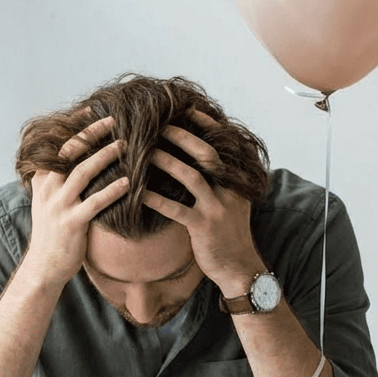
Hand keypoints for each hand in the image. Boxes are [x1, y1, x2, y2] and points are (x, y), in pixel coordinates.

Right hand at [26, 114, 128, 287]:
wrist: (43, 267)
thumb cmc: (53, 234)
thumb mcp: (48, 203)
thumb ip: (58, 182)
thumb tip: (78, 161)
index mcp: (42, 181)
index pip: (57, 145)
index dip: (75, 126)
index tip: (92, 111)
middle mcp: (48, 189)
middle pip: (70, 152)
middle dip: (92, 133)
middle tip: (114, 120)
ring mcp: (59, 206)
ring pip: (83, 172)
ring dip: (106, 156)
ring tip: (126, 145)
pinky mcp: (72, 223)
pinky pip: (95, 202)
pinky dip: (113, 190)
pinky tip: (129, 183)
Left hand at [142, 110, 264, 296]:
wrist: (239, 267)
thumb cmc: (228, 233)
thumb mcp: (231, 202)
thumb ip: (220, 181)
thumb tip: (199, 157)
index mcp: (237, 181)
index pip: (223, 145)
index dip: (206, 125)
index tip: (187, 109)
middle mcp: (230, 190)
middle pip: (207, 155)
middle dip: (182, 137)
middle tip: (159, 125)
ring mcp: (218, 208)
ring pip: (191, 177)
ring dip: (167, 161)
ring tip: (145, 151)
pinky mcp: (203, 227)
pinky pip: (176, 209)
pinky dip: (156, 199)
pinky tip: (138, 193)